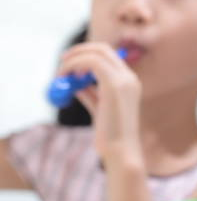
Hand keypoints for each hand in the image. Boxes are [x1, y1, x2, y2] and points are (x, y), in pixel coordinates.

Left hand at [58, 42, 141, 160]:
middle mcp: (129, 77)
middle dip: (79, 51)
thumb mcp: (99, 109)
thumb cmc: (111, 136)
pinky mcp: (114, 84)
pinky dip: (74, 65)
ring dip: (74, 59)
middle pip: (103, 49)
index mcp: (129, 82)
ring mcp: (124, 80)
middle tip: (61, 61)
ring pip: (96, 53)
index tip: (70, 64)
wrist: (121, 151)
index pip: (109, 56)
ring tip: (61, 76)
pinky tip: (67, 79)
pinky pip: (91, 63)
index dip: (87, 54)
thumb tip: (75, 84)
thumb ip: (90, 94)